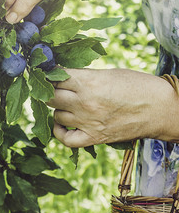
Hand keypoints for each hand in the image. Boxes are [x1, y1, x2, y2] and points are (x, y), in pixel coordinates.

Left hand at [47, 68, 178, 146]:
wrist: (162, 109)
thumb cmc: (138, 86)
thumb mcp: (109, 73)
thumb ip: (84, 76)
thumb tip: (62, 76)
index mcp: (88, 82)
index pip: (56, 77)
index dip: (52, 75)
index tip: (52, 74)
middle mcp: (85, 102)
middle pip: (51, 96)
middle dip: (51, 91)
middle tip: (57, 89)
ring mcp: (88, 122)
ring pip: (56, 115)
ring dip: (58, 109)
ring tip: (66, 105)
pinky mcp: (94, 137)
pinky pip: (65, 139)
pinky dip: (60, 132)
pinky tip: (62, 124)